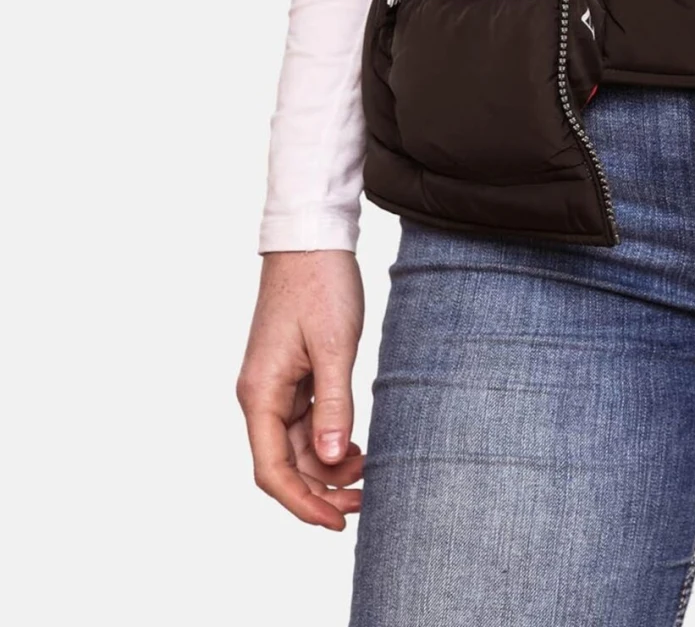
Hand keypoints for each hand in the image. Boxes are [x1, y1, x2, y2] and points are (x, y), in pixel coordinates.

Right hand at [237, 250, 366, 528]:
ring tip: (367, 471)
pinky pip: (306, 423)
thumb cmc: (319, 284)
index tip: (337, 522)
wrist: (312, 238)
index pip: (272, 470)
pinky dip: (328, 440)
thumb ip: (333, 406)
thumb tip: (330, 462)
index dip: (302, 503)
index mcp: (261, 394)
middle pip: (284, 465)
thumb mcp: (333, 347)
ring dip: (327, 467)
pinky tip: (354, 445)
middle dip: (320, 490)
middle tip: (363, 501)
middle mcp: (261, 396)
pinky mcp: (292, 375)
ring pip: (297, 447)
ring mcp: (275, 386)